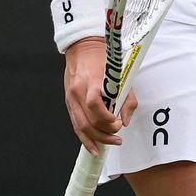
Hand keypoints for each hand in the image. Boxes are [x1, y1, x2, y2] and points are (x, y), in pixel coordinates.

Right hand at [62, 37, 137, 153]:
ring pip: (81, 126)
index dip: (107, 119)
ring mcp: (71, 98)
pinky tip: (94, 147)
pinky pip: (75, 125)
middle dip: (105, 133)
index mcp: (92, 81)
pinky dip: (85, 139)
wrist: (83, 48)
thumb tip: (126, 120)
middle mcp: (78, 91)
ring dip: (97, 139)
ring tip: (111, 143)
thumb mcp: (120, 74)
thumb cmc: (104, 59)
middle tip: (118, 136)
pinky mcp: (68, 103)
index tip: (119, 124)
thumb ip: (126, 97)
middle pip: (89, 120)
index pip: (95, 105)